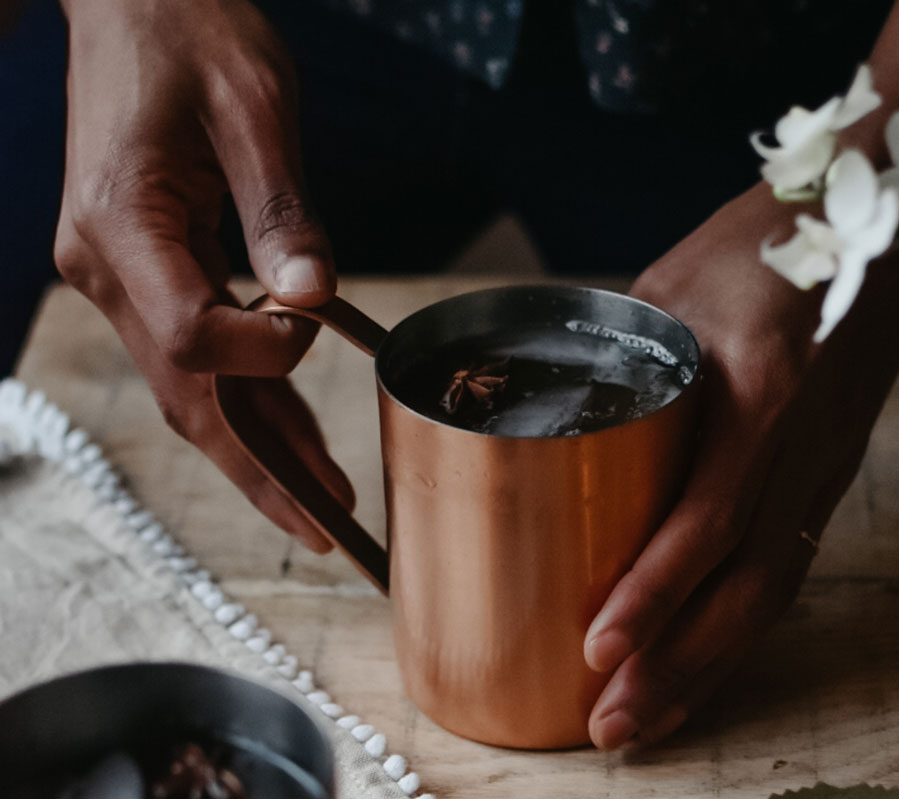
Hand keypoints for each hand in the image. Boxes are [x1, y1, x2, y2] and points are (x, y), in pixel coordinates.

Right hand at [53, 0, 350, 550]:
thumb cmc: (191, 30)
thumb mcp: (255, 107)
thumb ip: (283, 210)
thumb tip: (312, 296)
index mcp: (124, 224)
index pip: (193, 334)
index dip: (265, 352)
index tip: (316, 323)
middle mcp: (106, 266)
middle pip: (190, 394)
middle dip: (264, 468)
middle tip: (329, 531)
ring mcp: (118, 274)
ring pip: (193, 388)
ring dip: (261, 449)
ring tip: (324, 504)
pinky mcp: (143, 268)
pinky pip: (198, 353)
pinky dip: (250, 397)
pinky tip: (293, 435)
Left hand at [585, 183, 898, 747]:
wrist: (894, 214)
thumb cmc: (777, 234)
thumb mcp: (679, 280)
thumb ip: (625, 355)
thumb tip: (561, 415)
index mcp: (767, 392)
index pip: (710, 516)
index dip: (655, 591)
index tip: (599, 646)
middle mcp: (806, 447)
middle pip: (745, 586)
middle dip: (676, 666)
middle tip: (611, 725)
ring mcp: (828, 467)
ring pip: (773, 593)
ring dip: (709, 667)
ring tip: (648, 720)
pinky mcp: (832, 473)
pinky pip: (790, 566)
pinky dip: (744, 628)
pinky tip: (707, 661)